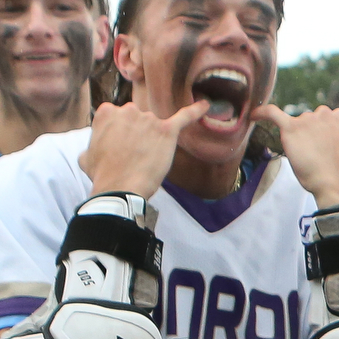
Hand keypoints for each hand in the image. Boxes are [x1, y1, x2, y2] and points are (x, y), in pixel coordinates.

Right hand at [80, 100, 211, 197]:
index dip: (122, 136)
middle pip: (139, 120)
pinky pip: (184, 118)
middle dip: (138, 136)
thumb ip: (93, 144)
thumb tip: (94, 149)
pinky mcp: (167, 132)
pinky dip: (195, 111)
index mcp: (107, 111)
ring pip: (156, 127)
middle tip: (134, 156)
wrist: (120, 186)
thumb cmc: (102, 173)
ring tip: (146, 159)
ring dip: (154, 141)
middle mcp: (128, 110)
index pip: (120, 118)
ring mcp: (149, 120)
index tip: (120, 149)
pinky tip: (205, 105)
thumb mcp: (85, 154)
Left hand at [253, 104, 338, 209]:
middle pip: (311, 119)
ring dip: (298, 137)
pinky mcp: (290, 128)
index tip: (325, 144)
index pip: (329, 117)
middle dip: (311, 134)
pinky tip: (254, 115)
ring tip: (305, 159)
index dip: (326, 132)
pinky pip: (272, 114)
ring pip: (296, 124)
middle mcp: (324, 113)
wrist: (336, 185)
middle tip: (315, 155)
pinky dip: (262, 114)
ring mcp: (306, 119)